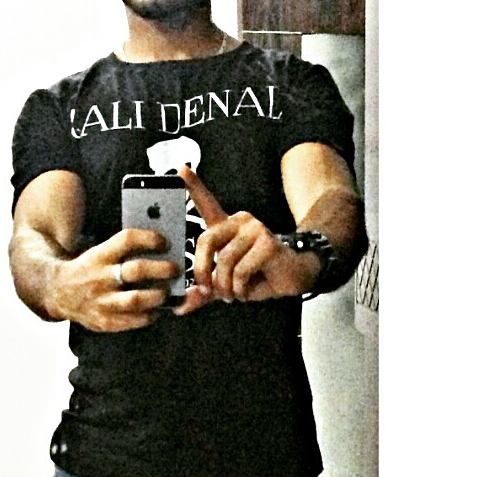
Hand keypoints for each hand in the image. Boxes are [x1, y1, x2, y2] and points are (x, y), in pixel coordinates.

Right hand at [50, 229, 179, 331]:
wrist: (59, 292)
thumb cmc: (88, 269)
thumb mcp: (99, 253)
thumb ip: (123, 251)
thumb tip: (159, 247)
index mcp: (99, 255)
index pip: (126, 240)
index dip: (149, 239)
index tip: (164, 242)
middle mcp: (100, 277)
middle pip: (136, 271)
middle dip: (161, 269)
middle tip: (175, 269)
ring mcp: (101, 301)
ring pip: (136, 300)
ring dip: (158, 295)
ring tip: (166, 292)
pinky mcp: (103, 321)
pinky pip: (133, 321)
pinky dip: (149, 315)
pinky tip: (155, 309)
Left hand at [178, 166, 320, 301]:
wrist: (295, 276)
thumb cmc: (259, 275)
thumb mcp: (226, 283)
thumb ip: (204, 291)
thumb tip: (182, 305)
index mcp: (227, 227)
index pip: (207, 203)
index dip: (193, 186)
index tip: (181, 170)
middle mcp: (239, 222)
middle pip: (206, 241)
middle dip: (203, 271)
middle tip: (208, 289)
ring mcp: (255, 229)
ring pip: (225, 261)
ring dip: (226, 286)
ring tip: (234, 292)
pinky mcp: (267, 243)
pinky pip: (242, 270)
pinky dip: (241, 288)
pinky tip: (248, 289)